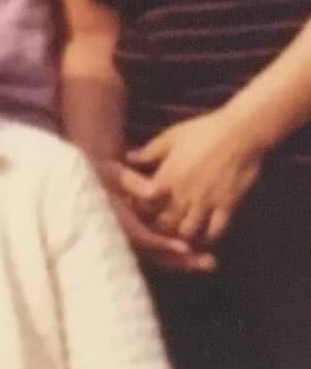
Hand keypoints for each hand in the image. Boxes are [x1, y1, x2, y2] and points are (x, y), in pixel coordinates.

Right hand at [93, 158, 214, 272]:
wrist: (85, 176)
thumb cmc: (99, 171)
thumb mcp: (110, 171)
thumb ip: (131, 181)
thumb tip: (156, 192)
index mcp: (115, 219)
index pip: (140, 236)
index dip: (162, 243)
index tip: (185, 248)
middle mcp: (121, 235)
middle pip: (152, 254)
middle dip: (180, 260)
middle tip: (208, 262)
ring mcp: (129, 240)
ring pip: (157, 257)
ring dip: (183, 261)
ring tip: (209, 262)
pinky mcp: (136, 239)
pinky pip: (158, 252)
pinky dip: (177, 254)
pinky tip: (197, 253)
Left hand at [125, 107, 268, 247]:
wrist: (241, 132)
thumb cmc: (203, 131)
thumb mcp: (170, 137)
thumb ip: (148, 152)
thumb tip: (127, 157)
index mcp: (166, 178)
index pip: (143, 206)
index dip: (139, 211)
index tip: (139, 210)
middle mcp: (183, 194)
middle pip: (164, 225)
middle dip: (157, 230)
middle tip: (157, 229)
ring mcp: (206, 202)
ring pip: (188, 232)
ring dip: (181, 237)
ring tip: (178, 237)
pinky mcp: (228, 205)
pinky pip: (216, 230)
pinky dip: (209, 238)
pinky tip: (204, 238)